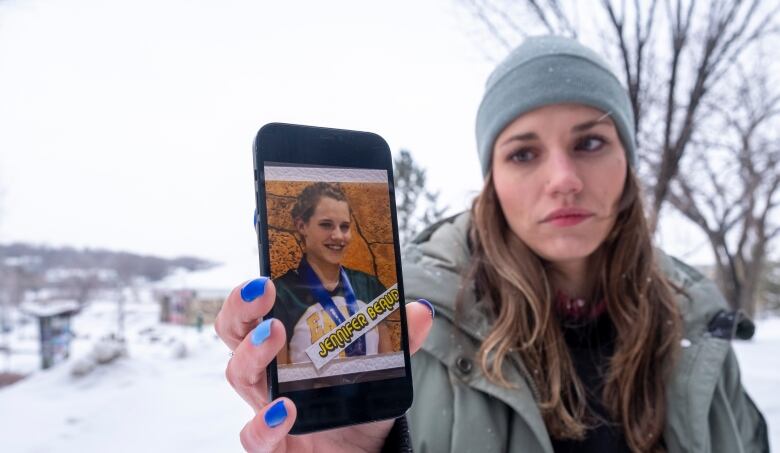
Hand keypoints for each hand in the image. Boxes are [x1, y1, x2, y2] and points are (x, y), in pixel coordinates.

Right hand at [215, 277, 433, 451]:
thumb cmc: (355, 412)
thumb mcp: (380, 374)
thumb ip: (399, 344)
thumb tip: (421, 311)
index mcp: (286, 350)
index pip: (255, 314)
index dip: (249, 295)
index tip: (265, 274)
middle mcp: (267, 376)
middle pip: (235, 335)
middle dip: (241, 308)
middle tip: (261, 289)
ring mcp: (265, 409)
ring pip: (239, 376)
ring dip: (253, 351)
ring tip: (274, 332)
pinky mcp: (271, 447)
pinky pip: (255, 437)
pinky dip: (265, 422)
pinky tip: (285, 408)